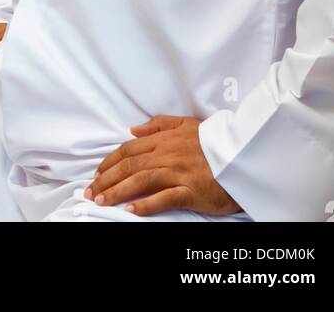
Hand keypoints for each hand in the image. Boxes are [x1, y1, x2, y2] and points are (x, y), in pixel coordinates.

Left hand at [85, 115, 240, 217]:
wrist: (242, 155)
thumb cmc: (215, 141)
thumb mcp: (186, 124)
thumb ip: (159, 125)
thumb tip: (134, 129)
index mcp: (165, 139)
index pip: (129, 149)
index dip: (110, 162)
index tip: (97, 173)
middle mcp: (167, 154)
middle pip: (129, 166)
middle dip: (106, 179)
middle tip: (91, 192)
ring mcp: (178, 172)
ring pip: (140, 181)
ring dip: (118, 191)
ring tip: (102, 201)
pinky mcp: (191, 191)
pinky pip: (164, 198)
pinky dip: (146, 204)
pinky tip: (131, 210)